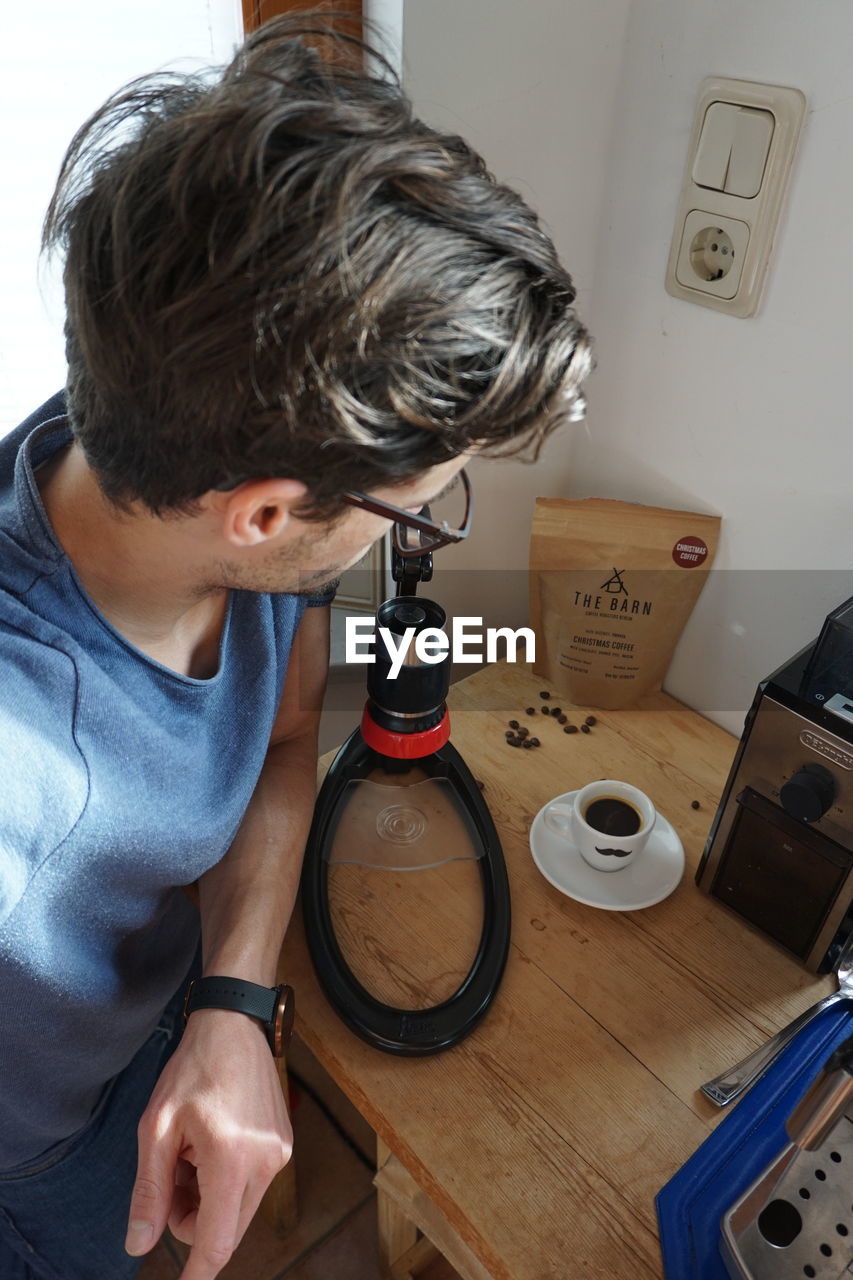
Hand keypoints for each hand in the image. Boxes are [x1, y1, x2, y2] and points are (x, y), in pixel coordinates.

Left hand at [125, 1009, 291, 1278]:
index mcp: (232, 1158)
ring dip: (208, 1199)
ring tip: (190, 1153)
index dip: (196, 1271)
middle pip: (227, 1229)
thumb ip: (149, 1189)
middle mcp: (265, 1161)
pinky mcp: (284, 1145)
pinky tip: (211, 1143)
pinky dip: (225, 1180)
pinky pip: (251, 1186)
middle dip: (191, 1221)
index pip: (217, 1241)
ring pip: (238, 1209)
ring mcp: (280, 1153)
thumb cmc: (193, 1068)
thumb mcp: (157, 1127)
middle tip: (169, 1179)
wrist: (234, 1024)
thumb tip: (139, 1243)